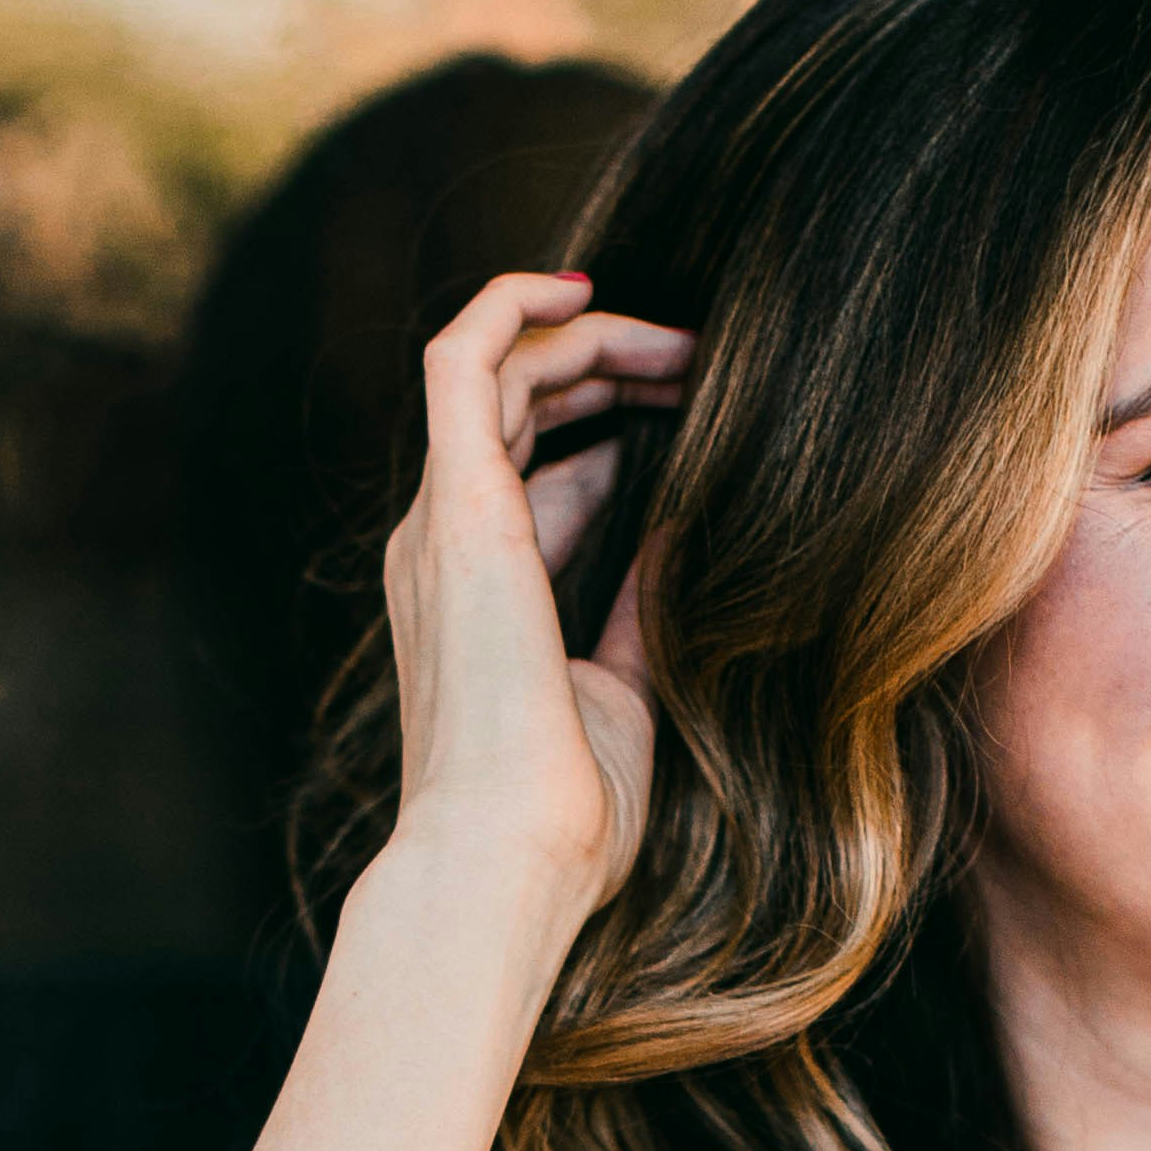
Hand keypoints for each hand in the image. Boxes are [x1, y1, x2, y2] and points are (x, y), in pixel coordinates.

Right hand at [376, 270, 693, 934]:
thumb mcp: (629, 691)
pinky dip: (516, 304)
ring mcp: (442, 523)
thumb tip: (692, 535)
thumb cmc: (564, 818)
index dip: (621, 432)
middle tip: (704, 364)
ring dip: (588, 336)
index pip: (543, 475)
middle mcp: (444, 547)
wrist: (507, 859)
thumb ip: (644, 609)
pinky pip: (463, 358)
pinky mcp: (457, 507)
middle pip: (517, 405)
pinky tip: (591, 291)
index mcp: (478, 595)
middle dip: (609, 365)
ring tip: (681, 342)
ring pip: (495, 368)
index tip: (708, 420)